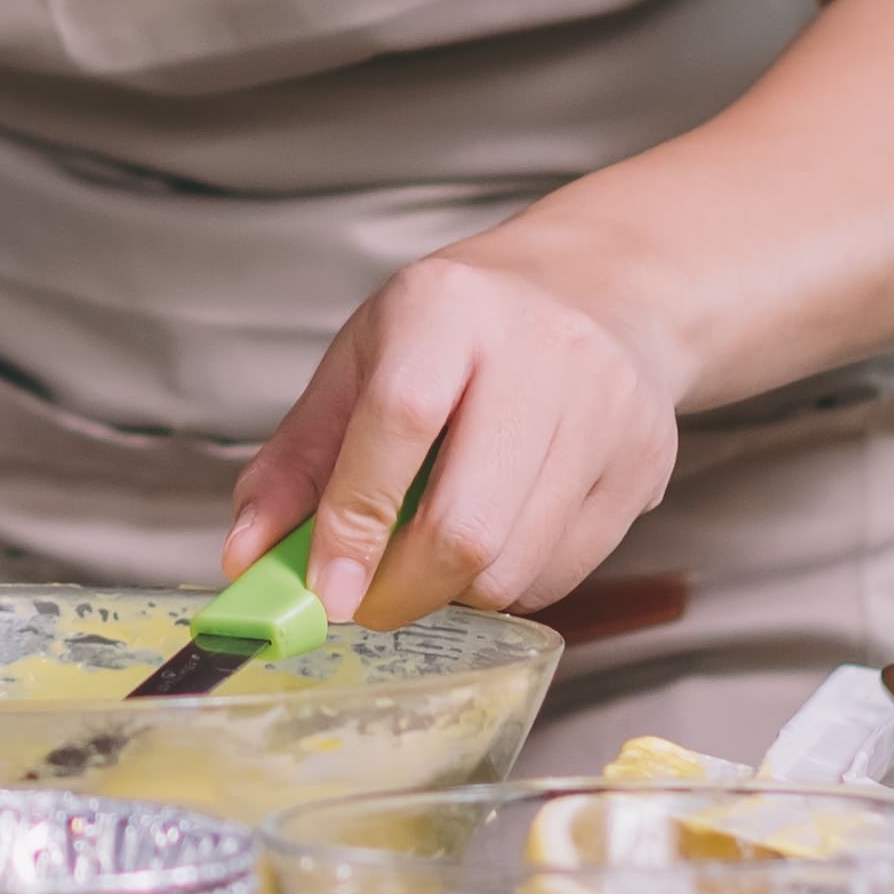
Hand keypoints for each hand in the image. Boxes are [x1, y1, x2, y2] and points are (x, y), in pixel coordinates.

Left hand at [223, 247, 679, 629]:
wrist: (598, 291)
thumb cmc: (460, 330)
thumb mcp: (363, 362)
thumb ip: (298, 460)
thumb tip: (246, 557)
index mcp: (447, 307)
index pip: (398, 424)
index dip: (354, 522)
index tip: (323, 594)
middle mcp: (540, 350)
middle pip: (468, 522)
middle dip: (404, 589)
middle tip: (368, 602)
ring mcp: (606, 409)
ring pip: (518, 564)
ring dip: (457, 593)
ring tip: (430, 559)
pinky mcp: (647, 461)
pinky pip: (566, 570)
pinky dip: (512, 584)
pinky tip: (495, 540)